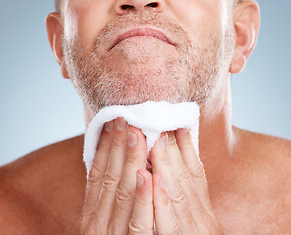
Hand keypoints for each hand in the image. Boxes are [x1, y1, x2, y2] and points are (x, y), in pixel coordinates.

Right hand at [79, 117, 153, 233]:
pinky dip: (143, 196)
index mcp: (91, 216)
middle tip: (124, 118)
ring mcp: (113, 234)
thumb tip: (116, 165)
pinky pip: (138, 221)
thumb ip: (108, 199)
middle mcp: (98, 223)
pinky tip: (147, 174)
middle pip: (110, 177)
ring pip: (123, 192)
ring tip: (136, 134)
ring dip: (131, 160)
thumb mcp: (104, 223)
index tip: (111, 124)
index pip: (96, 175)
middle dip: (117, 146)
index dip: (103, 148)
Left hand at [136, 129, 221, 233]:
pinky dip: (160, 199)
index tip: (180, 126)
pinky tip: (151, 178)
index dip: (188, 149)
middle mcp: (202, 221)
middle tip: (163, 124)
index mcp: (205, 215)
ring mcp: (190, 233)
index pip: (196, 175)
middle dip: (174, 150)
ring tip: (156, 141)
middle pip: (186, 179)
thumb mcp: (196, 226)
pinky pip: (167, 223)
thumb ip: (186, 204)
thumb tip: (171, 174)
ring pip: (177, 194)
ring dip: (165, 165)